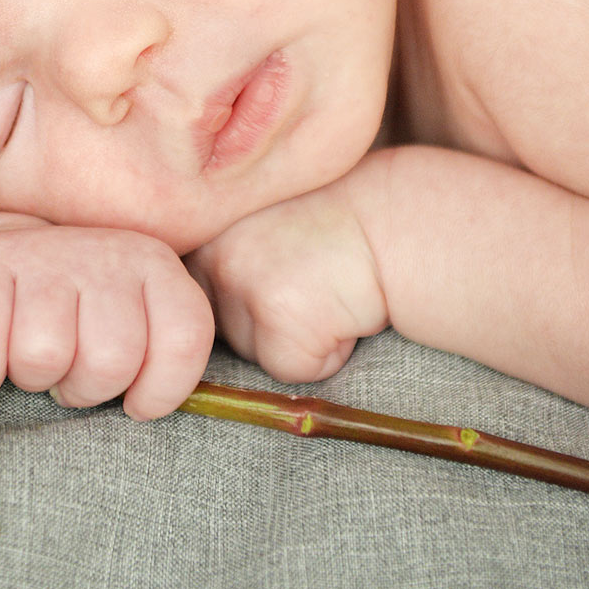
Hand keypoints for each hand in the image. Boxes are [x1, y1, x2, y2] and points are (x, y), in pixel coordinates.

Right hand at [0, 207, 214, 419]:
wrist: (3, 253)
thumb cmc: (80, 309)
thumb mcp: (137, 319)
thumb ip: (164, 355)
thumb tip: (150, 411)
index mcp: (156, 267)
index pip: (185, 339)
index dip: (159, 391)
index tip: (133, 403)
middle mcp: (106, 252)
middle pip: (110, 361)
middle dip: (86, 389)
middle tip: (70, 375)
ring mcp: (44, 254)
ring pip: (44, 357)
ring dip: (32, 378)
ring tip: (33, 358)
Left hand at [185, 186, 387, 383]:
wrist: (393, 219)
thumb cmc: (338, 222)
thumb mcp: (262, 220)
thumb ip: (226, 251)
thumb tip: (199, 311)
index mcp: (203, 228)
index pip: (195, 298)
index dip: (246, 294)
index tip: (281, 274)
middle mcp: (212, 253)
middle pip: (221, 330)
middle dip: (266, 321)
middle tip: (310, 280)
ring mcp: (240, 284)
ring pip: (252, 352)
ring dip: (293, 337)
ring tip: (327, 290)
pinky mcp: (276, 319)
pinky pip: (290, 369)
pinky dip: (323, 355)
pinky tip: (342, 310)